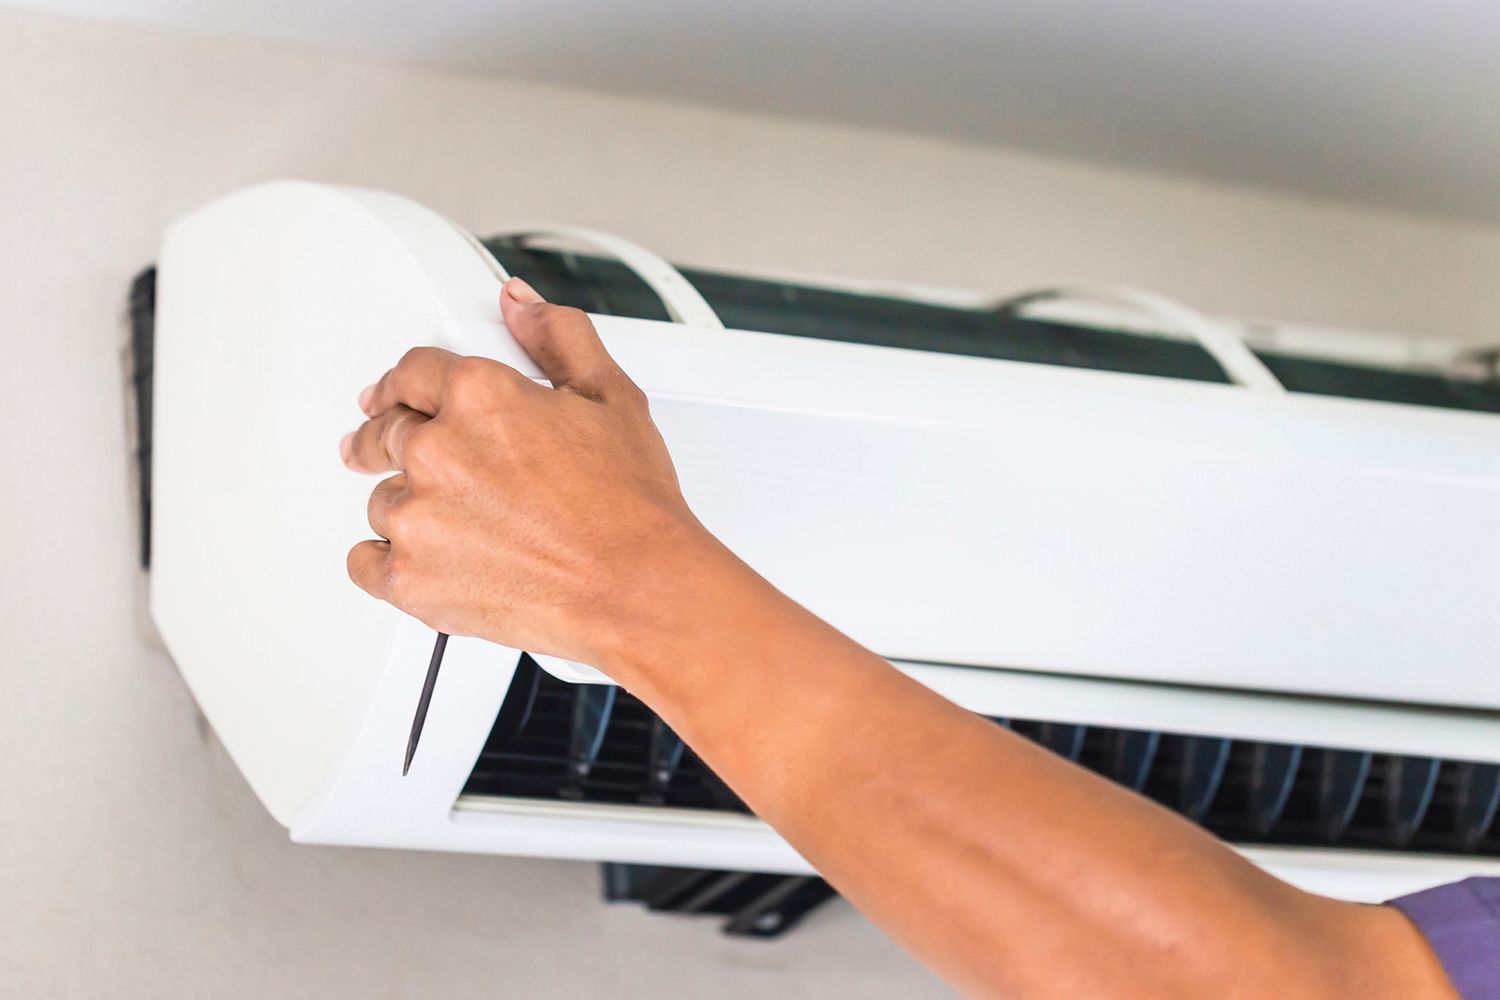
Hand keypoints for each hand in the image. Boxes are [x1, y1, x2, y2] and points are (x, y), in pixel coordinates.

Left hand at [342, 277, 713, 668]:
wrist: (634, 588)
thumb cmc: (628, 506)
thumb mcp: (611, 396)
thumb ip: (559, 336)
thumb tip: (521, 305)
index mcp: (478, 394)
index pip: (410, 372)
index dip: (400, 381)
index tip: (390, 394)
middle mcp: (437, 451)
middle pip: (382, 432)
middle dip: (380, 437)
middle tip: (378, 448)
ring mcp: (417, 518)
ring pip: (381, 501)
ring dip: (405, 505)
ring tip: (453, 522)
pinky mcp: (410, 579)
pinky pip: (363, 563)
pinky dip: (384, 562)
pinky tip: (419, 560)